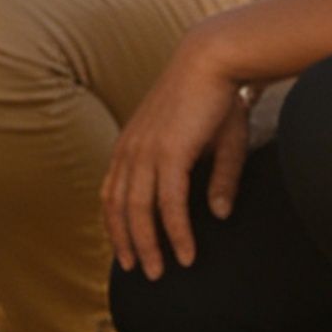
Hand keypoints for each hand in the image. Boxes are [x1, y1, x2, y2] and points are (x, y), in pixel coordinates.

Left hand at [103, 29, 255, 280]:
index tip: (124, 248)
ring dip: (148, 245)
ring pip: (138, 211)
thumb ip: (216, 178)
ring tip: (158, 272)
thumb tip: (219, 213)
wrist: (215, 58)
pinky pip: (168, 204)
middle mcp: (132, 148)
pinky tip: (185, 253)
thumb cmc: (216, 96)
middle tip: (139, 270)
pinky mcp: (169, 153)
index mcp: (132, 142)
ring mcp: (147, 151)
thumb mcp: (215, 142)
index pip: (112, 190)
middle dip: (127, 242)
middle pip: (118, 207)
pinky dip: (175, 232)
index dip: (115, 222)